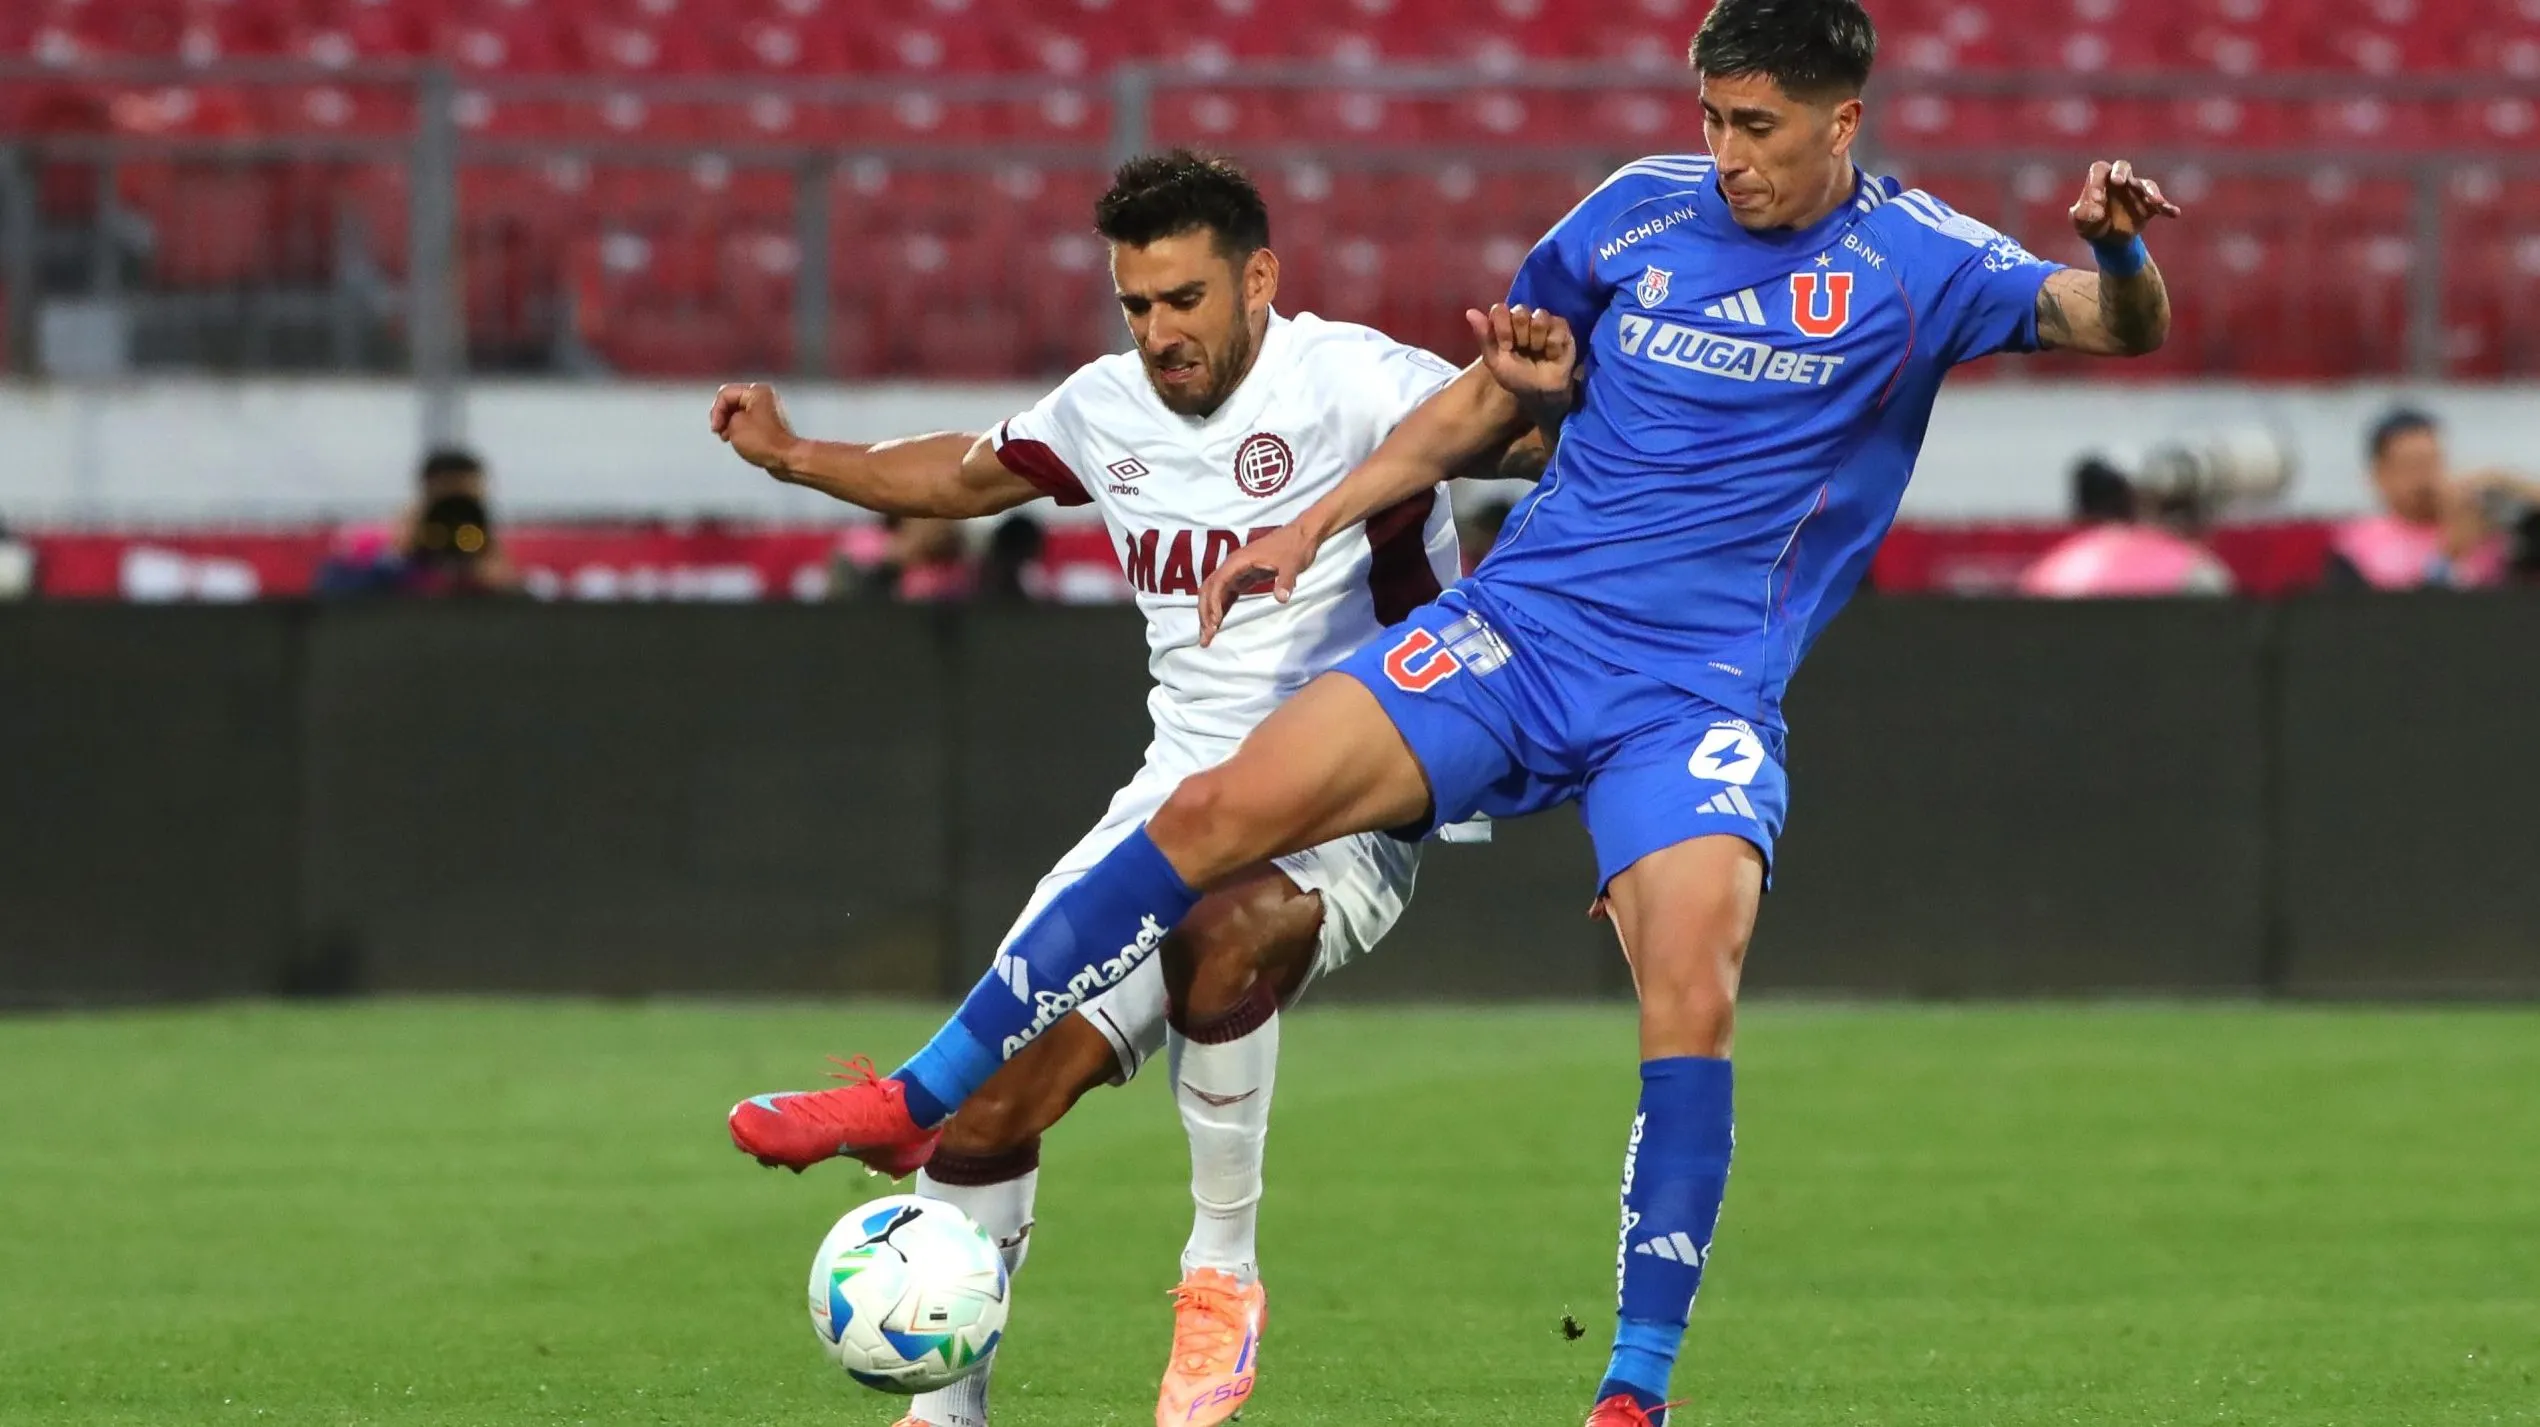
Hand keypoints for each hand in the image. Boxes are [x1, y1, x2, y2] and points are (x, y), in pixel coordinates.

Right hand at [710, 382, 800, 476]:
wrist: (786, 458)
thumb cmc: (763, 441)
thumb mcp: (734, 424)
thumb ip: (724, 415)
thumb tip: (729, 419)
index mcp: (756, 391)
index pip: (725, 394)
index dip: (716, 411)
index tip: (716, 429)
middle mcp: (764, 396)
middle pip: (732, 401)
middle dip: (723, 417)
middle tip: (720, 432)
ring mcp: (768, 409)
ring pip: (739, 411)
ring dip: (730, 423)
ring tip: (728, 437)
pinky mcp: (770, 422)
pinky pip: (749, 420)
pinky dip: (740, 428)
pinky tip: (737, 440)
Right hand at [1197, 521, 1321, 646]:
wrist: (1302, 535)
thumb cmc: (1295, 547)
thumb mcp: (1292, 564)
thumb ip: (1285, 581)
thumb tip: (1281, 599)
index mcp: (1239, 560)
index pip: (1219, 582)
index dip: (1214, 602)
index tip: (1215, 622)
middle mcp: (1233, 566)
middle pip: (1210, 589)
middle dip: (1205, 612)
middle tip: (1206, 637)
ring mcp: (1237, 572)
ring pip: (1215, 593)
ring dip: (1209, 613)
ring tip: (1207, 637)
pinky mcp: (1244, 578)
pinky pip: (1227, 595)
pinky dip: (1221, 609)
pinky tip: (1218, 624)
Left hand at [1466, 303, 1577, 414]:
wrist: (1540, 393)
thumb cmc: (1516, 376)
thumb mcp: (1495, 361)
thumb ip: (1484, 336)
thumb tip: (1470, 311)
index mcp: (1505, 323)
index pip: (1500, 310)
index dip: (1502, 328)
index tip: (1506, 346)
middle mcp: (1524, 317)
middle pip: (1520, 312)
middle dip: (1520, 336)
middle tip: (1524, 350)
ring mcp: (1544, 321)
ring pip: (1540, 317)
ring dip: (1537, 341)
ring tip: (1539, 352)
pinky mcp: (1562, 327)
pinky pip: (1558, 327)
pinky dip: (1552, 346)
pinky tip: (1551, 355)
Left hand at [2069, 159, 2181, 242]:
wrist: (2106, 240)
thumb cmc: (2090, 224)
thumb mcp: (2080, 222)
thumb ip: (2082, 214)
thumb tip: (2097, 212)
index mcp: (2100, 179)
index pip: (2099, 170)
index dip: (2096, 181)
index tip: (2096, 199)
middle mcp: (2120, 181)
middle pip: (2123, 167)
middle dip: (2121, 173)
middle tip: (2118, 182)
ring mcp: (2136, 192)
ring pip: (2146, 184)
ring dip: (2152, 192)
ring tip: (2156, 201)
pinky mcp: (2148, 206)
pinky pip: (2160, 205)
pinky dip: (2167, 208)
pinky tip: (2174, 213)